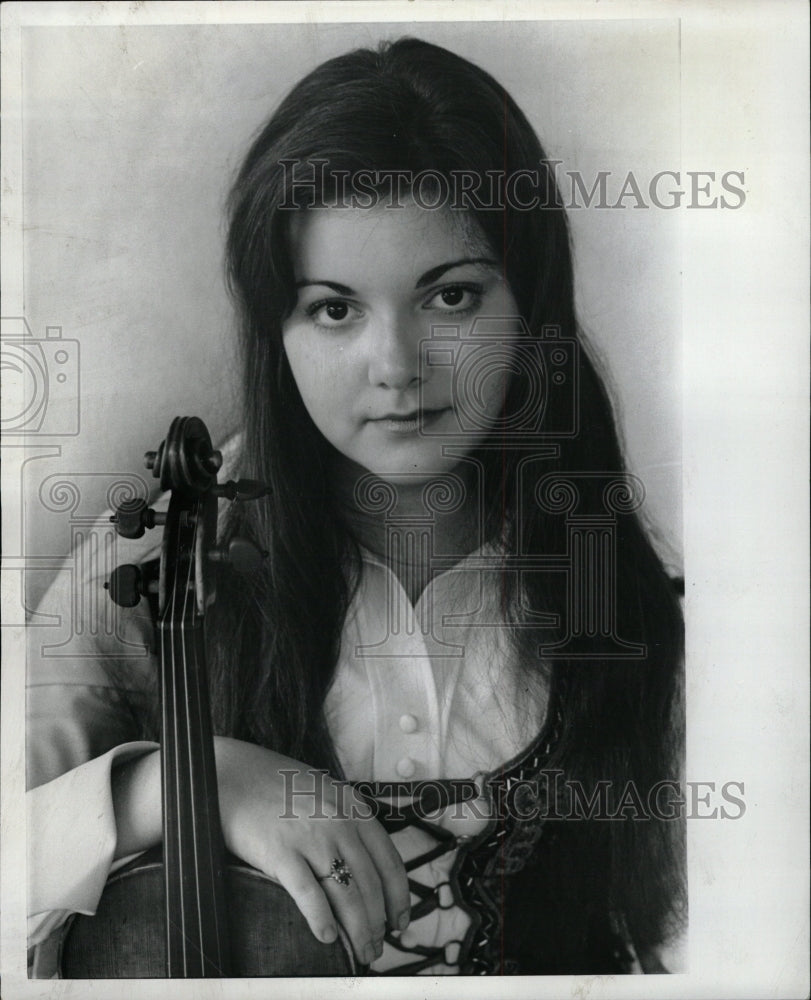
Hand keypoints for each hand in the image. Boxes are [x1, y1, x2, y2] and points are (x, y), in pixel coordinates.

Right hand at [214, 736, 409, 965]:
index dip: (399, 897)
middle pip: (370, 884)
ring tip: (361, 950)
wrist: (232, 775)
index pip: (389, 860)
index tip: (400, 921)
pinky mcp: (281, 853)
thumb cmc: (276, 786)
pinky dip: (322, 920)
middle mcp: (338, 822)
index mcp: (352, 808)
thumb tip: (363, 865)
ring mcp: (311, 837)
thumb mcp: (324, 792)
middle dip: (378, 922)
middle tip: (377, 946)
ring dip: (358, 930)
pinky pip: (309, 894)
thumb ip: (346, 821)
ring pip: (347, 894)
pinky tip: (327, 937)